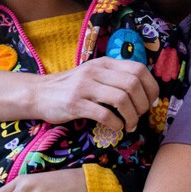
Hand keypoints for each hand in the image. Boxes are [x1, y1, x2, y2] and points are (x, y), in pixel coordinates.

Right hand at [34, 57, 157, 130]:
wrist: (39, 93)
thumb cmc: (71, 87)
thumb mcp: (94, 74)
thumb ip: (114, 78)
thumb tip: (144, 92)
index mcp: (104, 63)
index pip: (139, 69)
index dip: (151, 87)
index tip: (151, 102)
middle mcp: (96, 71)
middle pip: (133, 84)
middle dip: (143, 105)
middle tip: (140, 117)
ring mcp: (85, 86)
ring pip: (121, 99)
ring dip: (131, 117)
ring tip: (129, 125)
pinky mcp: (75, 103)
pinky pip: (104, 114)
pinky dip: (116, 124)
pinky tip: (116, 128)